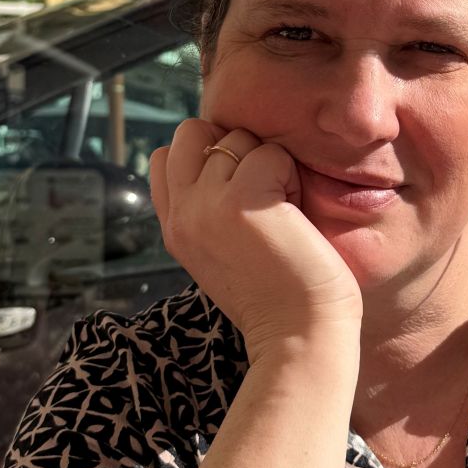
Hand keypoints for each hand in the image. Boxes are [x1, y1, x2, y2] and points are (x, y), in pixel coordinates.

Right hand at [150, 120, 362, 363]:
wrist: (299, 336)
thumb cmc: (278, 292)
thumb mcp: (221, 246)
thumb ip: (207, 204)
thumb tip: (223, 148)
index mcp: (174, 225)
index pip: (168, 154)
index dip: (209, 156)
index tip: (240, 193)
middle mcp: (181, 212)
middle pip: (194, 131)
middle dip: (233, 147)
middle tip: (261, 194)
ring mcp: (206, 205)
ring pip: (238, 138)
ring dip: (269, 165)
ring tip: (281, 214)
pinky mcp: (241, 201)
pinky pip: (271, 154)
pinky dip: (291, 177)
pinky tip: (293, 217)